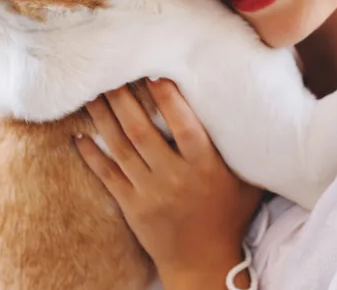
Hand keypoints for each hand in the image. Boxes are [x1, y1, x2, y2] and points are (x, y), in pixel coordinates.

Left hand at [75, 79, 264, 287]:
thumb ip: (245, 151)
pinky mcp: (131, 206)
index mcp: (205, 167)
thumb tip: (258, 114)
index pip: (184, 126)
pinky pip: (107, 175)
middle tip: (110, 72)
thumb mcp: (247, 183)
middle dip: (123, 99)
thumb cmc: (229, 217)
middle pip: (142, 131)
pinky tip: (79, 136)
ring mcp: (150, 192)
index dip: (168, 99)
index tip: (154, 73)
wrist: (204, 264)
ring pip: (120, 148)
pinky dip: (92, 154)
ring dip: (103, 118)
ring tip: (91, 93)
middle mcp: (175, 177)